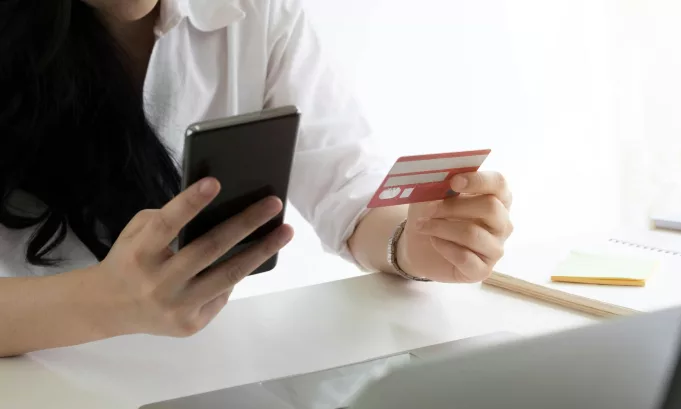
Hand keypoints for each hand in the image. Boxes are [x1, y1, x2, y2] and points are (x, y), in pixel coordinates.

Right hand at [92, 178, 293, 336]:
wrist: (110, 308)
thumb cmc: (130, 260)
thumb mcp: (136, 234)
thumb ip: (166, 219)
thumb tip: (219, 208)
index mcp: (139, 254)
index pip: (165, 225)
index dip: (190, 203)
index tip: (216, 182)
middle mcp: (157, 283)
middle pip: (209, 249)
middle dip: (245, 224)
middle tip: (274, 203)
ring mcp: (176, 307)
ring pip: (228, 276)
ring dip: (261, 251)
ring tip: (284, 232)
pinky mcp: (190, 324)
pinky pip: (222, 294)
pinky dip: (238, 273)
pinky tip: (255, 256)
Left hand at [398, 171, 512, 282]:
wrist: (418, 245)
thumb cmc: (432, 214)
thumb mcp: (432, 193)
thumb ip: (441, 183)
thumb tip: (443, 175)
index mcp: (497, 198)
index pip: (499, 184)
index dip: (478, 180)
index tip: (454, 182)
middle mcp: (502, 224)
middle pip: (490, 207)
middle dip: (455, 206)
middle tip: (430, 209)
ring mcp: (495, 248)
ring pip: (473, 234)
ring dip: (442, 227)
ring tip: (423, 225)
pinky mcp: (483, 270)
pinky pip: (465, 258)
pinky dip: (444, 247)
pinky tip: (434, 241)